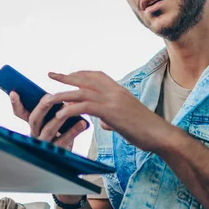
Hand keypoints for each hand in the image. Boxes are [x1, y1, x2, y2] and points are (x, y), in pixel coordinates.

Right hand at [9, 91, 87, 150]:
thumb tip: (63, 96)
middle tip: (50, 97)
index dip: (16, 104)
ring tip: (69, 106)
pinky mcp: (57, 151)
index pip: (20, 113)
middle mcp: (36, 134)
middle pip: (34, 119)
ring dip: (59, 117)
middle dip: (42, 107)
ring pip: (49, 129)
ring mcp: (45, 143)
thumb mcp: (54, 120)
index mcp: (34, 124)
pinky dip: (74, 130)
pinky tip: (82, 122)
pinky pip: (64, 140)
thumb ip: (54, 110)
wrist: (67, 155)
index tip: (14, 92)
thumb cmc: (61, 132)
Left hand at [47, 70, 175, 152]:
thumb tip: (103, 123)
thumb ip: (112, 118)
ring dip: (62, 95)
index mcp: (120, 91)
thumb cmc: (146, 131)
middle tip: (51, 76)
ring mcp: (113, 100)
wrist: (160, 134)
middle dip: (66, 77)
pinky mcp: (111, 112)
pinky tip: (60, 115)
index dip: (81, 74)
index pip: (97, 76)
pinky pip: (85, 107)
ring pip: (81, 92)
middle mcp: (115, 91)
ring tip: (48, 99)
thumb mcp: (126, 120)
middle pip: (86, 80)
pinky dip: (70, 110)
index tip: (68, 75)